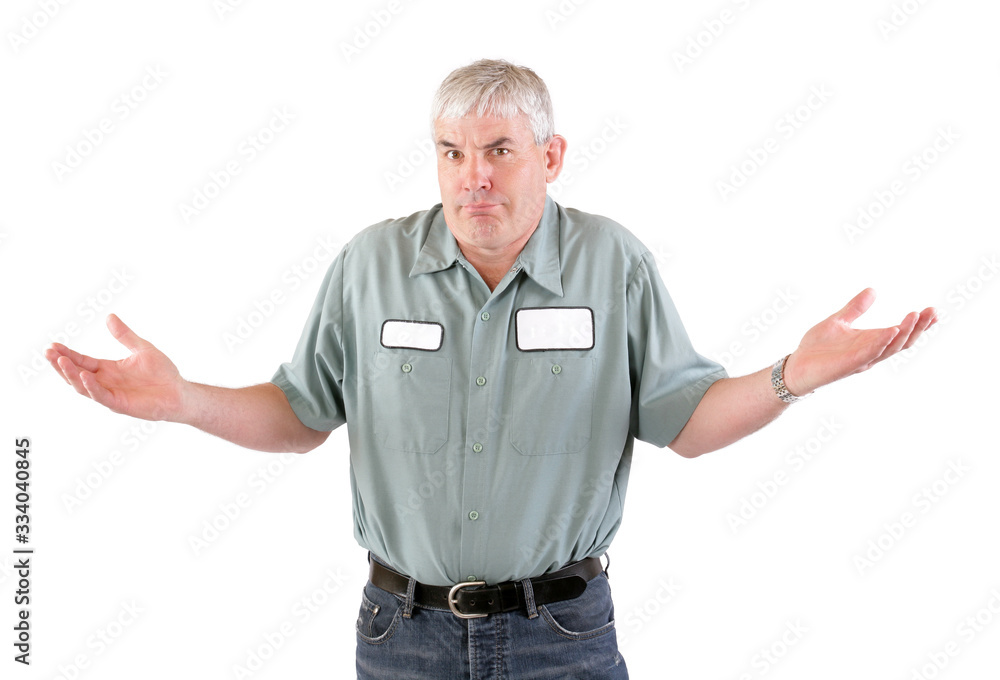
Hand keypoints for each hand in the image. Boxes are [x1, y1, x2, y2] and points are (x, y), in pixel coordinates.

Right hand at [45, 314, 185, 420]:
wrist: (179, 391)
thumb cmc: (162, 372)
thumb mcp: (141, 348)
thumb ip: (124, 335)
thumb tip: (109, 316)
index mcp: (108, 369)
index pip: (82, 360)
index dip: (67, 354)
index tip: (52, 345)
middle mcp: (105, 382)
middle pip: (76, 373)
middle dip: (61, 364)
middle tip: (48, 352)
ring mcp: (110, 393)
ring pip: (83, 386)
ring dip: (71, 374)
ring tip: (60, 361)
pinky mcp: (120, 404)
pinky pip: (101, 396)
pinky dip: (91, 387)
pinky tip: (84, 376)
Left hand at [783, 288, 937, 395]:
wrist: (796, 365)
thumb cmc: (816, 348)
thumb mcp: (838, 321)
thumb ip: (855, 308)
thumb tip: (873, 290)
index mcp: (871, 341)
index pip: (901, 333)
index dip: (918, 324)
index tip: (933, 310)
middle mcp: (871, 352)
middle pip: (902, 341)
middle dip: (919, 327)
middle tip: (933, 312)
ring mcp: (862, 359)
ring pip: (890, 348)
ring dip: (904, 333)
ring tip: (915, 316)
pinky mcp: (849, 365)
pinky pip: (869, 354)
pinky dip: (881, 343)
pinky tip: (891, 331)